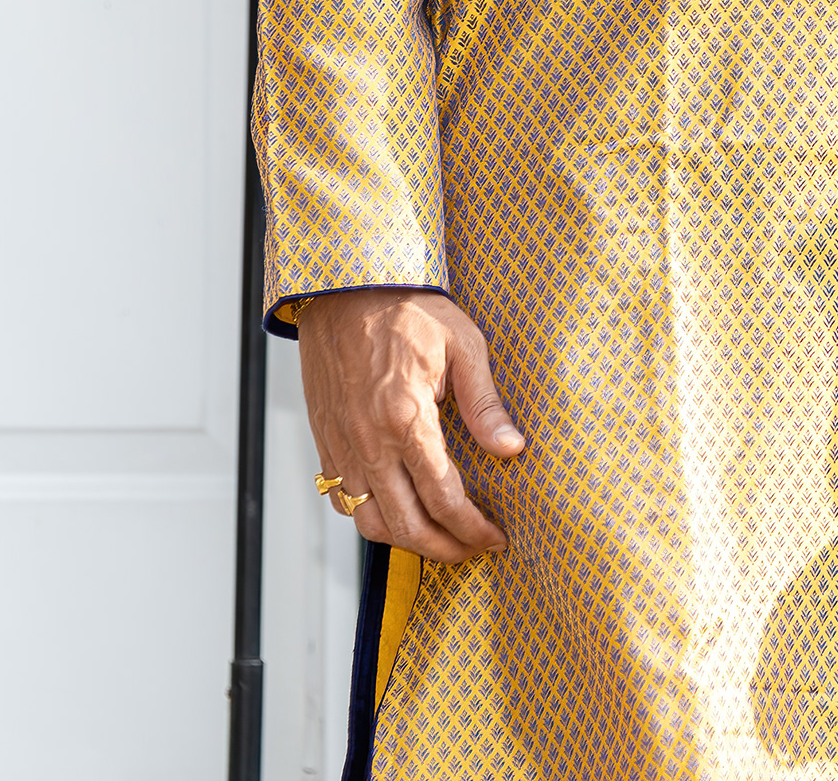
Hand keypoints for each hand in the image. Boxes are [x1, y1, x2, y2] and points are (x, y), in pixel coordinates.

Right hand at [297, 287, 526, 561]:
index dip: (473, 528)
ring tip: (440, 540)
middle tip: (474, 550)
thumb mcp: (462, 344)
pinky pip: (344, 502)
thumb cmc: (405, 308)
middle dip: (445, 549)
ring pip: (370, 524)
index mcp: (405, 418)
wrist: (343, 287)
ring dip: (407, 542)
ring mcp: (341, 447)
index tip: (495, 537)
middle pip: (406, 526)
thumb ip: (485, 403)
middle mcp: (368, 443)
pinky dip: (372, 520)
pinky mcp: (325, 443)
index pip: (443, 498)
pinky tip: (399, 513)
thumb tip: (512, 448)